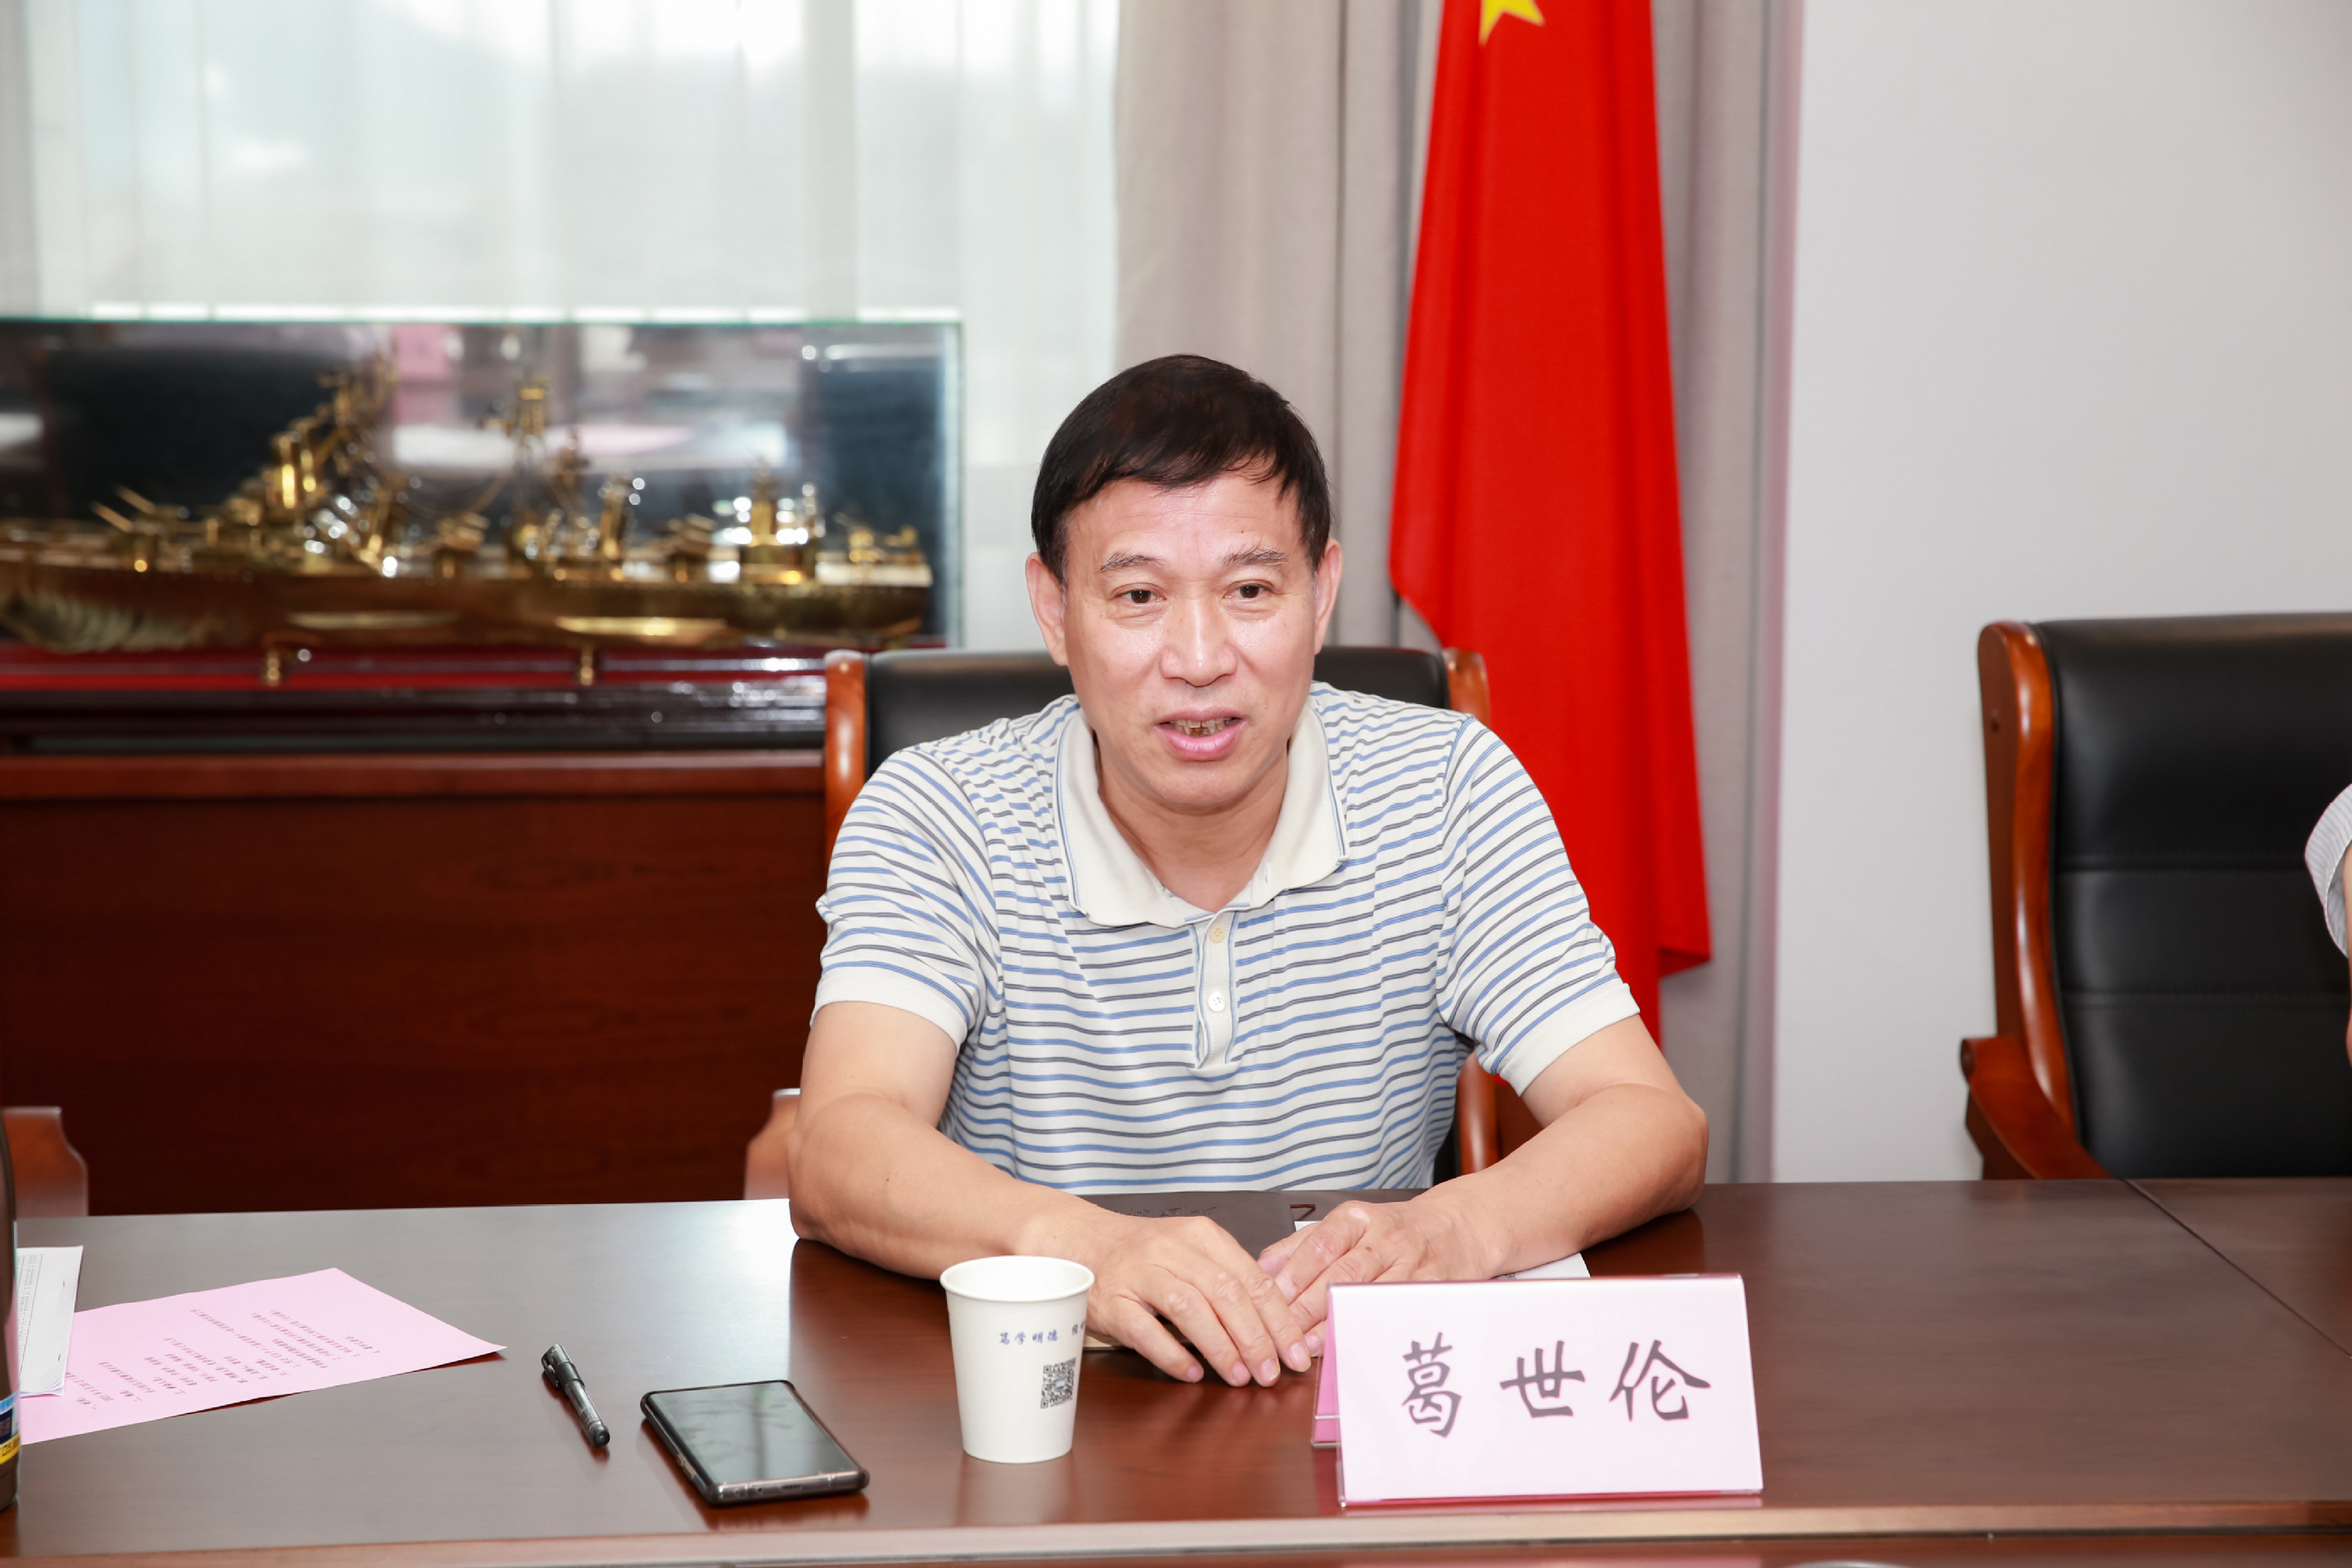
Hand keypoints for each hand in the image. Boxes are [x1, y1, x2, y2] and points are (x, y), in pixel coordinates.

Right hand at [1064, 1209, 1316, 1386]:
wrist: (1082, 1240)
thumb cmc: (1144, 1253)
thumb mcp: (1192, 1251)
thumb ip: (1229, 1277)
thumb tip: (1277, 1323)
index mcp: (1201, 1236)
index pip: (1253, 1278)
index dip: (1279, 1319)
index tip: (1296, 1351)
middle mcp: (1172, 1249)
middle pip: (1226, 1293)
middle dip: (1256, 1338)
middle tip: (1271, 1372)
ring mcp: (1139, 1274)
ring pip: (1190, 1309)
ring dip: (1220, 1347)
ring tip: (1239, 1376)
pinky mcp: (1112, 1301)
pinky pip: (1146, 1330)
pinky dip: (1172, 1354)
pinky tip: (1192, 1372)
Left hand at [1255, 1196, 1495, 1333]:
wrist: (1457, 1226)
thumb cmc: (1394, 1230)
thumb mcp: (1347, 1224)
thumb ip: (1301, 1245)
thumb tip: (1261, 1269)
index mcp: (1356, 1219)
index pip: (1320, 1246)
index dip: (1295, 1276)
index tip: (1273, 1302)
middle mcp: (1383, 1237)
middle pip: (1341, 1274)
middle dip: (1309, 1307)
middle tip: (1284, 1335)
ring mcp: (1412, 1262)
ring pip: (1370, 1295)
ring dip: (1338, 1323)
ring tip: (1311, 1347)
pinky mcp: (1434, 1285)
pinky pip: (1401, 1311)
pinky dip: (1377, 1330)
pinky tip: (1357, 1346)